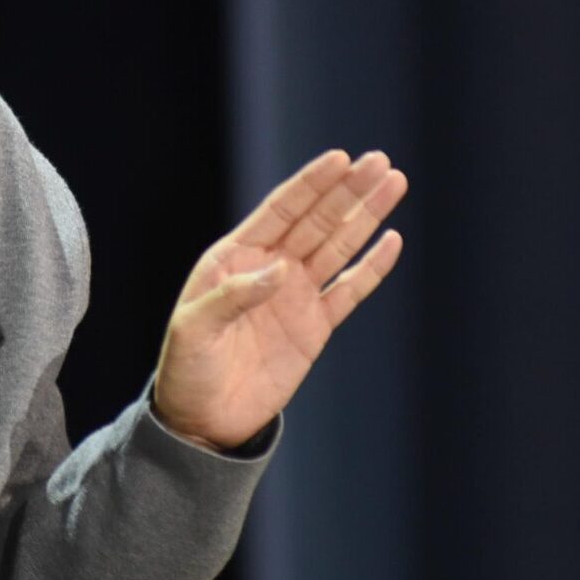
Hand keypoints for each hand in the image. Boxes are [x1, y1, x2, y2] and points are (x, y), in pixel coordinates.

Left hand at [151, 149, 406, 450]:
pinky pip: (349, 291)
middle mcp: (269, 267)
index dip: (310, 184)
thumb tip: (278, 271)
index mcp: (236, 256)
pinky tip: (392, 240)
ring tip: (393, 183)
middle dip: (348, 190)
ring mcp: (295, 296)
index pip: (281, 210)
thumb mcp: (194, 328)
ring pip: (338, 246)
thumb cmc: (186, 368)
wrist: (202, 420)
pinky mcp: (314, 327)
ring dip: (365, 216)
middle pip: (317, 220)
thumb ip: (232, 296)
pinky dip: (371, 268)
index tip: (340, 158)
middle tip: (380, 162)